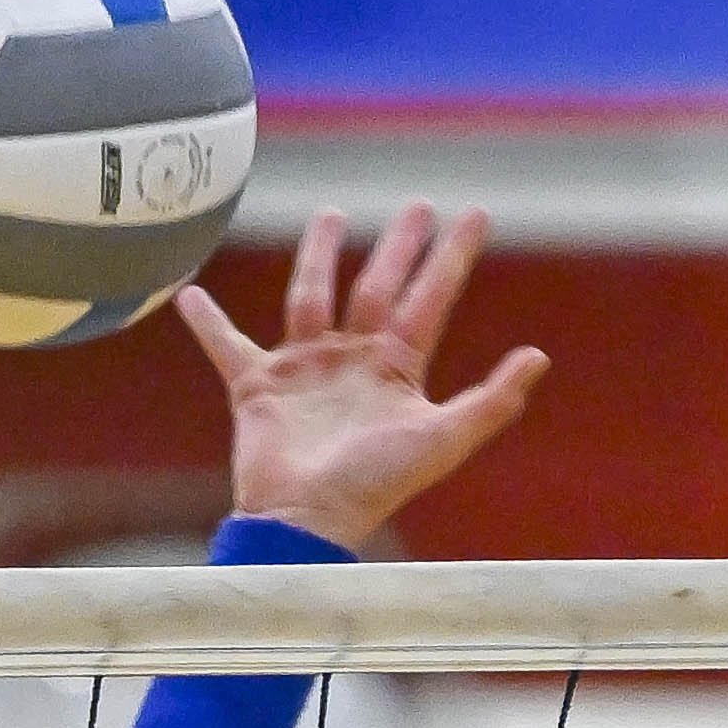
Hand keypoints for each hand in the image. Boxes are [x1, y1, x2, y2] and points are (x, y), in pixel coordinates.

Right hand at [174, 206, 545, 555]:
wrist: (304, 521)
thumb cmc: (372, 487)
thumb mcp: (441, 442)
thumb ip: (490, 402)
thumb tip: (538, 357)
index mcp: (395, 370)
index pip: (430, 300)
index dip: (451, 259)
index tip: (472, 215)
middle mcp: (353, 362)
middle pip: (378, 286)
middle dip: (398, 247)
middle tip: (416, 206)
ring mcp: (305, 370)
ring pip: (312, 296)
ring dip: (319, 256)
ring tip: (330, 214)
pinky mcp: (258, 385)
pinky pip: (227, 345)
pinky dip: (207, 322)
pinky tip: (189, 295)